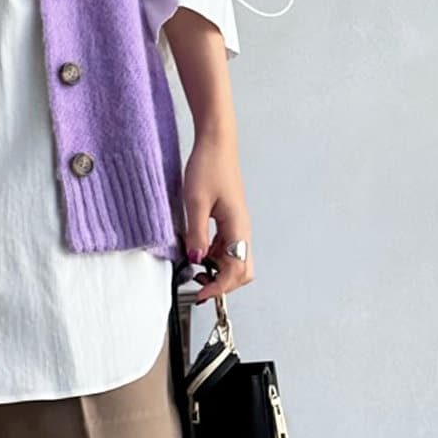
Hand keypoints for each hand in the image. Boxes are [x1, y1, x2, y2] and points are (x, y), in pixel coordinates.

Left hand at [182, 132, 253, 303]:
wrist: (216, 143)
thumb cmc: (208, 166)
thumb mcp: (195, 202)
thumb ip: (196, 234)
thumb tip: (196, 260)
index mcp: (238, 227)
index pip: (236, 270)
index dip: (219, 287)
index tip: (200, 295)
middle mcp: (242, 228)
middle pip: (243, 271)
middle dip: (224, 284)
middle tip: (199, 287)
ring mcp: (238, 225)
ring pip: (235, 260)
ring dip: (218, 271)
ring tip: (194, 269)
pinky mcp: (231, 220)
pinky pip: (227, 247)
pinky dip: (215, 257)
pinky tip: (198, 251)